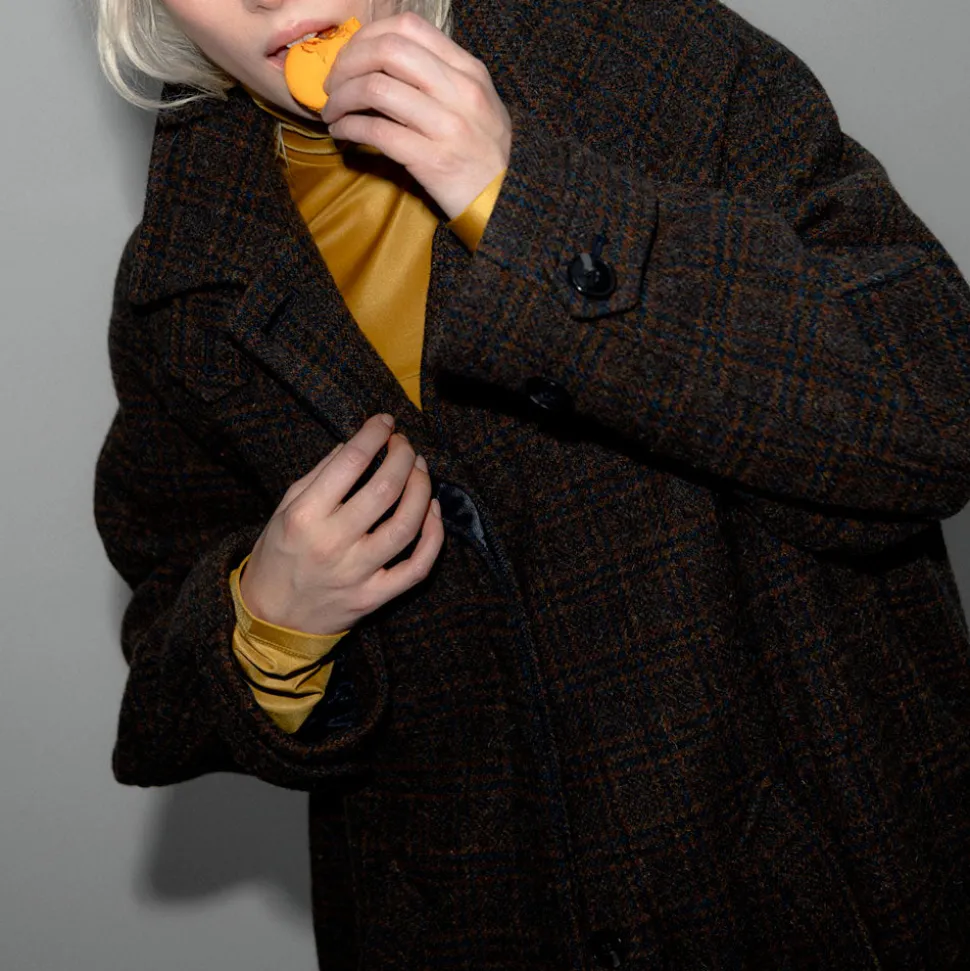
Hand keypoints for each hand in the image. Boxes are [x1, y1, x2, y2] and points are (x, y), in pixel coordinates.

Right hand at [240, 414, 443, 634]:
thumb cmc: (279, 555)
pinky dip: (433, 536)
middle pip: (385, 489)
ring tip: (421, 470)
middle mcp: (332, 543)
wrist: (272, 618)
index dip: (373, 434)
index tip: (384, 423)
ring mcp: (356, 573)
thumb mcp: (285, 509)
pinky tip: (433, 511)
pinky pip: (418, 567)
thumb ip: (319, 476)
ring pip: (407, 525)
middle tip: (404, 445)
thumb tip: (353, 444)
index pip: (350, 462)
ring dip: (422, 489)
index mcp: (305, 516)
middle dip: (403, 457)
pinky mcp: (375, 596)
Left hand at [320, 12, 511, 219]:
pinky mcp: (432, 161)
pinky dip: (349, 127)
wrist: (504, 202)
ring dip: (342, 98)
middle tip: (334, 84)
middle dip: (348, 63)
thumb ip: (440, 77)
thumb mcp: (475, 103)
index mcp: (469, 70)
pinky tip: (342, 132)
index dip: (368, 36)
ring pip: (376, 89)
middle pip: (387, 50)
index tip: (352, 57)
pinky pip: (377, 132)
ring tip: (332, 111)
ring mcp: (448, 127)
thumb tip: (383, 61)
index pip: (409, 28)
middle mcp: (460, 92)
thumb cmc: (484, 153)